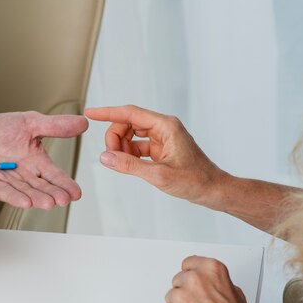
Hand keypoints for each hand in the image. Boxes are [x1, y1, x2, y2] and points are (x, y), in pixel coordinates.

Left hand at [0, 112, 88, 208]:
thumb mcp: (30, 123)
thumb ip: (54, 126)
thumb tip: (83, 123)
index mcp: (35, 161)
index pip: (53, 175)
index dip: (64, 184)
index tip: (76, 193)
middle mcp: (23, 175)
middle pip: (40, 187)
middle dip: (52, 194)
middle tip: (63, 199)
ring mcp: (6, 182)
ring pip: (24, 192)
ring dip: (36, 198)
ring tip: (48, 203)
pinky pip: (2, 191)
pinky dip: (13, 196)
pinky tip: (25, 203)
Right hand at [85, 105, 225, 205]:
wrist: (212, 190)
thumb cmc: (195, 180)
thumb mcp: (159, 175)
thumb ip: (129, 165)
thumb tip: (105, 157)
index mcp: (166, 126)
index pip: (130, 113)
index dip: (108, 113)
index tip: (90, 113)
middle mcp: (163, 127)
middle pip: (128, 123)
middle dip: (115, 137)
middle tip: (111, 156)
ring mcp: (162, 138)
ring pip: (130, 134)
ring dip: (121, 146)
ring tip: (121, 162)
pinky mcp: (160, 148)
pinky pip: (136, 145)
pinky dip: (129, 154)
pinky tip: (128, 165)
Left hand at [162, 256, 263, 302]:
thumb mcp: (235, 293)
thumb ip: (216, 282)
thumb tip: (207, 281)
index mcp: (211, 269)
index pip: (188, 263)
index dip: (191, 275)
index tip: (193, 281)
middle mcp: (193, 279)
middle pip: (178, 280)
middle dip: (186, 293)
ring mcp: (179, 296)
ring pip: (171, 297)